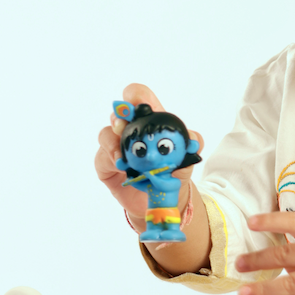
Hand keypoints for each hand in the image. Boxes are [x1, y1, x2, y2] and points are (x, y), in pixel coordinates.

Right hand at [94, 83, 203, 224]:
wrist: (161, 200)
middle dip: (119, 117)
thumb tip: (192, 141)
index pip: (139, 99)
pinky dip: (111, 160)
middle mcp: (130, 130)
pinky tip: (122, 168)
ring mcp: (115, 146)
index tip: (135, 101)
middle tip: (123, 125)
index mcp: (150, 122)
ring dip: (114, 142)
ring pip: (106, 134)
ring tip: (124, 158)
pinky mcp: (105, 163)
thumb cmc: (172, 173)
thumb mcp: (187, 159)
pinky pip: (102, 157)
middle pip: (118, 113)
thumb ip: (192, 146)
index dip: (135, 95)